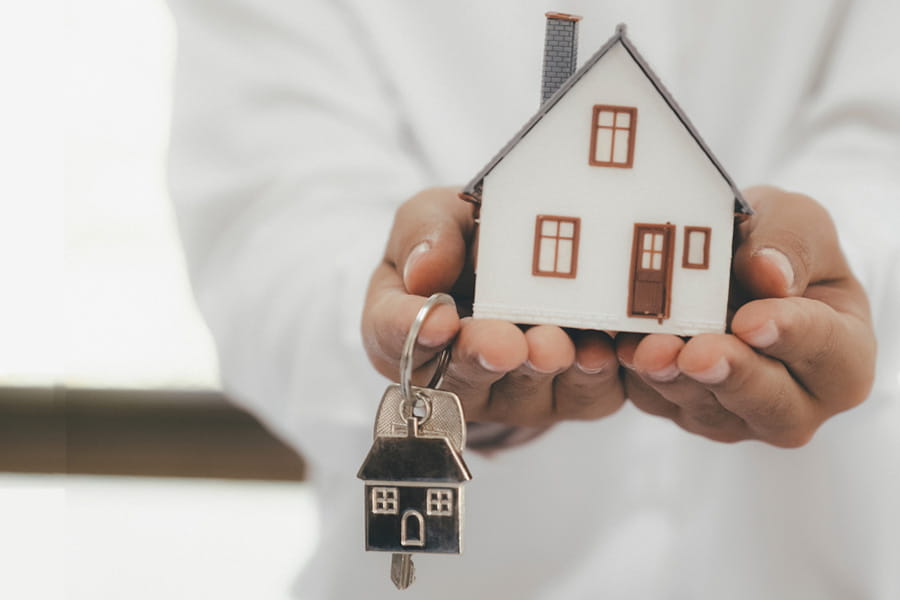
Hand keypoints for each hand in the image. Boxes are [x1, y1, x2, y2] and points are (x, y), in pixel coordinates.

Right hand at [361, 187, 624, 427]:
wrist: (532, 242)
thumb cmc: (468, 234)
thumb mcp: (436, 215)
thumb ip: (424, 234)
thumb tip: (424, 270)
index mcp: (408, 330)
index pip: (394, 338)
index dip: (412, 332)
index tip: (437, 320)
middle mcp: (457, 373)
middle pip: (464, 376)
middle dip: (485, 358)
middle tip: (503, 344)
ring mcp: (516, 391)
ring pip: (527, 391)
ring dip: (543, 368)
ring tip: (556, 345)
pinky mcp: (575, 394)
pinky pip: (589, 394)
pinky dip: (599, 374)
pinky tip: (608, 351)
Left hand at [616, 186, 875, 446]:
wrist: (729, 266)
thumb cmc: (775, 245)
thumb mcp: (794, 221)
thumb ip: (791, 244)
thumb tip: (770, 274)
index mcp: (842, 357)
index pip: (826, 351)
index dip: (790, 336)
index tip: (753, 320)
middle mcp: (795, 403)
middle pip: (770, 405)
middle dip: (728, 375)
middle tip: (696, 352)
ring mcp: (735, 415)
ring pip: (705, 409)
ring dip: (671, 380)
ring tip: (645, 349)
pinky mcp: (680, 411)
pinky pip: (656, 403)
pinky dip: (634, 378)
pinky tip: (613, 350)